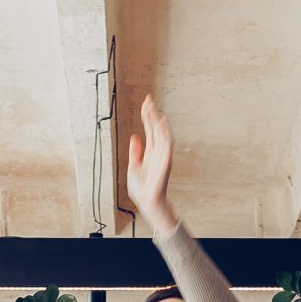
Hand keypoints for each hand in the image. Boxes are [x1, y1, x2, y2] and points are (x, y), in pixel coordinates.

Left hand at [125, 94, 176, 233]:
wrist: (147, 203)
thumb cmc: (142, 188)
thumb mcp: (133, 166)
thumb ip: (135, 152)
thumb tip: (135, 136)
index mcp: (150, 151)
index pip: (149, 129)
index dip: (147, 116)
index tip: (146, 102)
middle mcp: (158, 151)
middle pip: (156, 128)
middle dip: (152, 113)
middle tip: (149, 99)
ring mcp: (163, 156)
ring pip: (162, 134)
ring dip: (158, 120)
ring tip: (154, 108)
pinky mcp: (165, 162)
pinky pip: (167, 145)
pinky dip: (165, 134)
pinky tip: (162, 123)